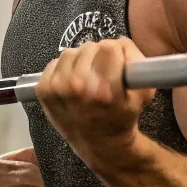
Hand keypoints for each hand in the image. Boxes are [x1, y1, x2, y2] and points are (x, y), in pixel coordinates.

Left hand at [34, 38, 155, 172]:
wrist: (99, 143)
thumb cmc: (122, 117)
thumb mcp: (143, 94)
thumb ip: (139, 63)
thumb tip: (121, 43)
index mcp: (104, 89)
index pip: (109, 47)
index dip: (116, 53)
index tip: (117, 64)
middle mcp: (78, 88)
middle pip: (89, 47)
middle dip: (98, 56)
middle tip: (102, 73)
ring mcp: (57, 89)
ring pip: (70, 52)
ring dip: (80, 60)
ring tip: (87, 77)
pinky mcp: (43, 90)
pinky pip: (54, 62)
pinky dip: (63, 68)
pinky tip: (72, 82)